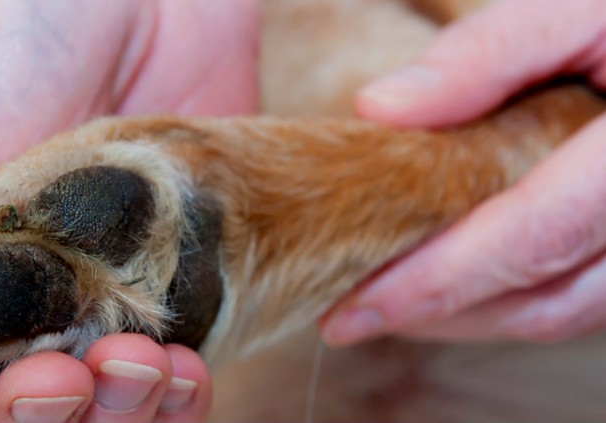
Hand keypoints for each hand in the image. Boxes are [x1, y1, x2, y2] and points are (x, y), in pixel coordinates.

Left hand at [322, 0, 605, 345]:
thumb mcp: (573, 11)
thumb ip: (486, 54)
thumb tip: (378, 108)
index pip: (538, 234)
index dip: (443, 279)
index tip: (358, 305)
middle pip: (543, 299)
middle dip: (437, 314)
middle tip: (346, 315)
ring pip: (558, 315)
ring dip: (464, 319)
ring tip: (380, 303)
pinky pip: (571, 303)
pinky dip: (499, 304)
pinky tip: (439, 284)